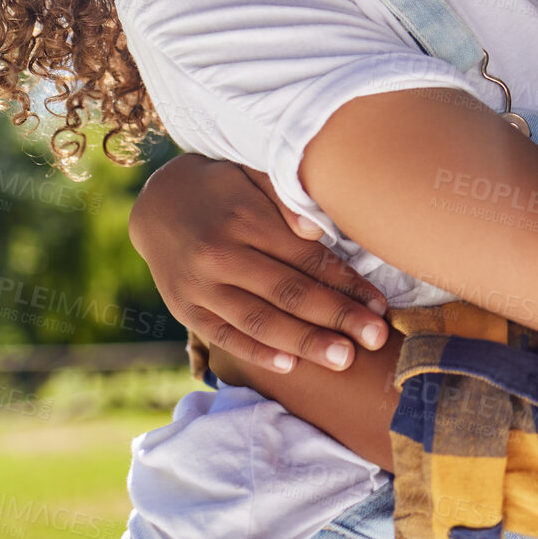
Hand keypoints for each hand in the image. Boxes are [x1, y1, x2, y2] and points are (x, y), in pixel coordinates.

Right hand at [128, 153, 391, 375]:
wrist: (157, 202)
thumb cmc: (222, 186)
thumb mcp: (252, 173)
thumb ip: (285, 197)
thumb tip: (315, 230)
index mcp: (245, 220)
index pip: (306, 259)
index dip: (347, 283)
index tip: (380, 304)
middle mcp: (221, 256)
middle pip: (289, 294)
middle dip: (337, 318)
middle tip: (376, 338)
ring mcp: (200, 287)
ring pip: (260, 321)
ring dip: (305, 343)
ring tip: (343, 358)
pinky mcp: (186, 309)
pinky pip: (226, 337)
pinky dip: (259, 352)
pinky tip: (291, 365)